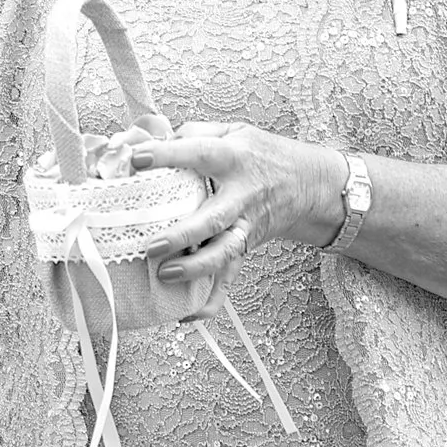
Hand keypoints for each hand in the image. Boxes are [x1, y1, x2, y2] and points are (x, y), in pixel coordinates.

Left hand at [130, 123, 345, 290]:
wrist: (310, 184)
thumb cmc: (265, 154)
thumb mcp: (234, 131)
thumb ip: (193, 132)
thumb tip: (151, 139)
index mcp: (235, 159)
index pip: (199, 154)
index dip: (167, 155)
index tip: (136, 159)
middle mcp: (241, 195)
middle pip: (214, 218)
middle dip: (183, 234)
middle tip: (153, 245)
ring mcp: (246, 225)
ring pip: (224, 253)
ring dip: (196, 268)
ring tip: (166, 275)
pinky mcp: (246, 247)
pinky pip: (230, 278)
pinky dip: (211, 301)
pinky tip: (188, 315)